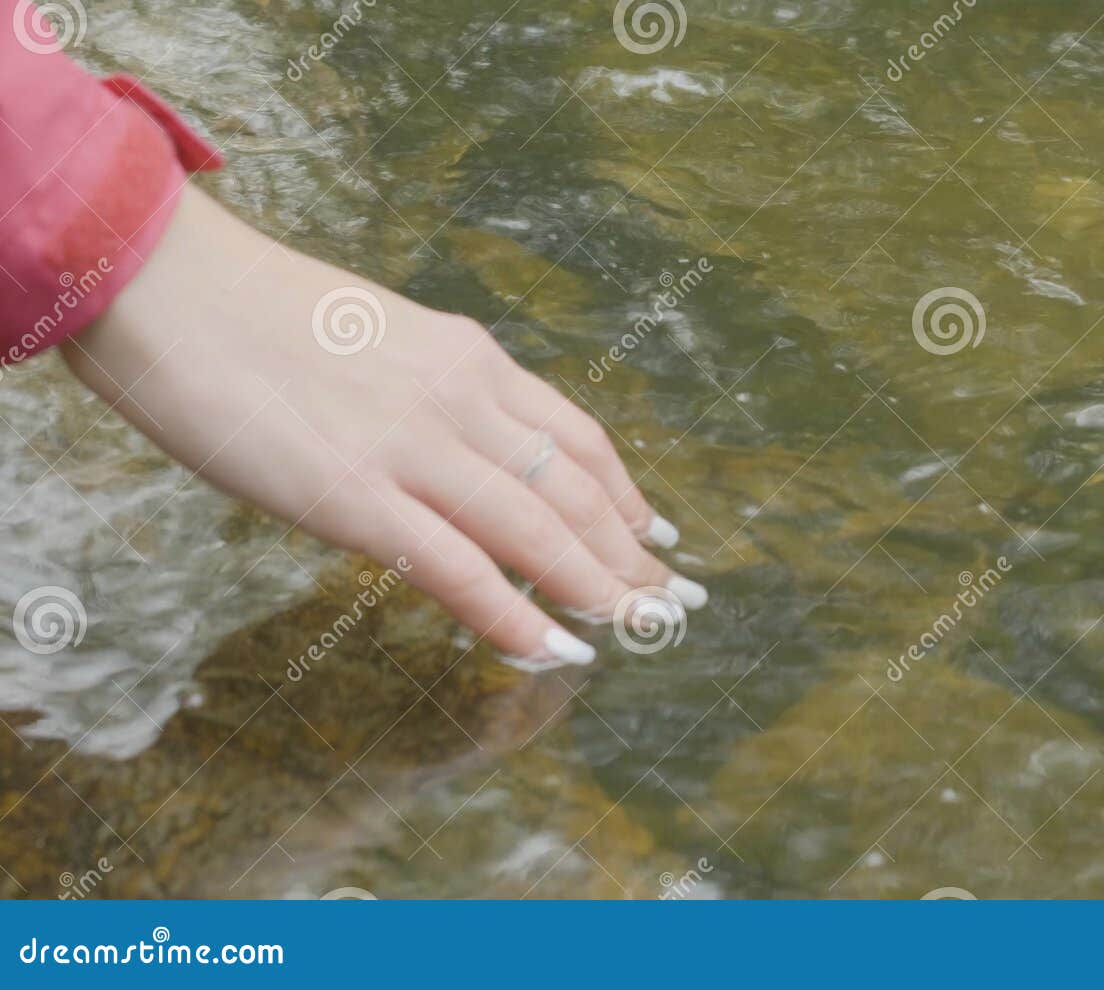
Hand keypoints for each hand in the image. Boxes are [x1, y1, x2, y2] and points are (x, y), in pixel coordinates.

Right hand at [62, 187, 704, 663]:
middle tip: (671, 603)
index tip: (658, 541)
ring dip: (595, 591)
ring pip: (536, 531)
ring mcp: (412, 447)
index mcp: (471, 359)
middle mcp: (462, 400)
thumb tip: (467, 457)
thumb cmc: (258, 316)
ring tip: (635, 633)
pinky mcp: (354, 495)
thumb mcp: (381, 342)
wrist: (165, 282)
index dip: (629, 498)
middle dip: (632, 556)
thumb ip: (435, 397)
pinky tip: (551, 650)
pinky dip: (514, 616)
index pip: (582, 438)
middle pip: (577, 491)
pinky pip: (458, 568)